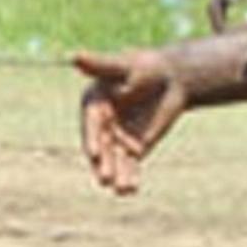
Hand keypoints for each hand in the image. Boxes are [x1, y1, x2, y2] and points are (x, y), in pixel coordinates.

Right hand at [73, 47, 185, 194]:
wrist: (171, 78)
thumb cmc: (145, 66)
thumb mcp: (124, 66)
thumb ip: (100, 65)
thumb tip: (74, 56)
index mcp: (93, 104)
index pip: (91, 125)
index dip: (93, 139)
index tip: (96, 153)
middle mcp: (101, 124)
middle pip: (102, 147)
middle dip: (104, 163)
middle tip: (107, 178)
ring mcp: (116, 138)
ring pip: (114, 160)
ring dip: (117, 175)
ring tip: (121, 190)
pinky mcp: (133, 148)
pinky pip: (129, 166)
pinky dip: (130, 178)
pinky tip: (130, 191)